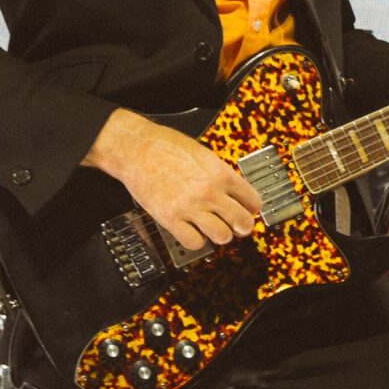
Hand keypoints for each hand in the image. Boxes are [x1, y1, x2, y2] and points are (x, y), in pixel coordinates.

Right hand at [84, 110, 264, 252]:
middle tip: (238, 226)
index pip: (252, 200)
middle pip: (242, 222)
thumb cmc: (166, 146)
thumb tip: (234, 192)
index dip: (252, 208)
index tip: (250, 211)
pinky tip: (193, 231)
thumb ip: (219, 174)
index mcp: (220, 173)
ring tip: (214, 229)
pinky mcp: (171, 219)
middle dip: (243, 227)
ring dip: (220, 235)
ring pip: (221, 236)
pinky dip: (196, 241)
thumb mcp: (203, 154)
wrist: (136, 149)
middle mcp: (209, 192)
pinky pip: (194, 242)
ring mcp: (190, 207)